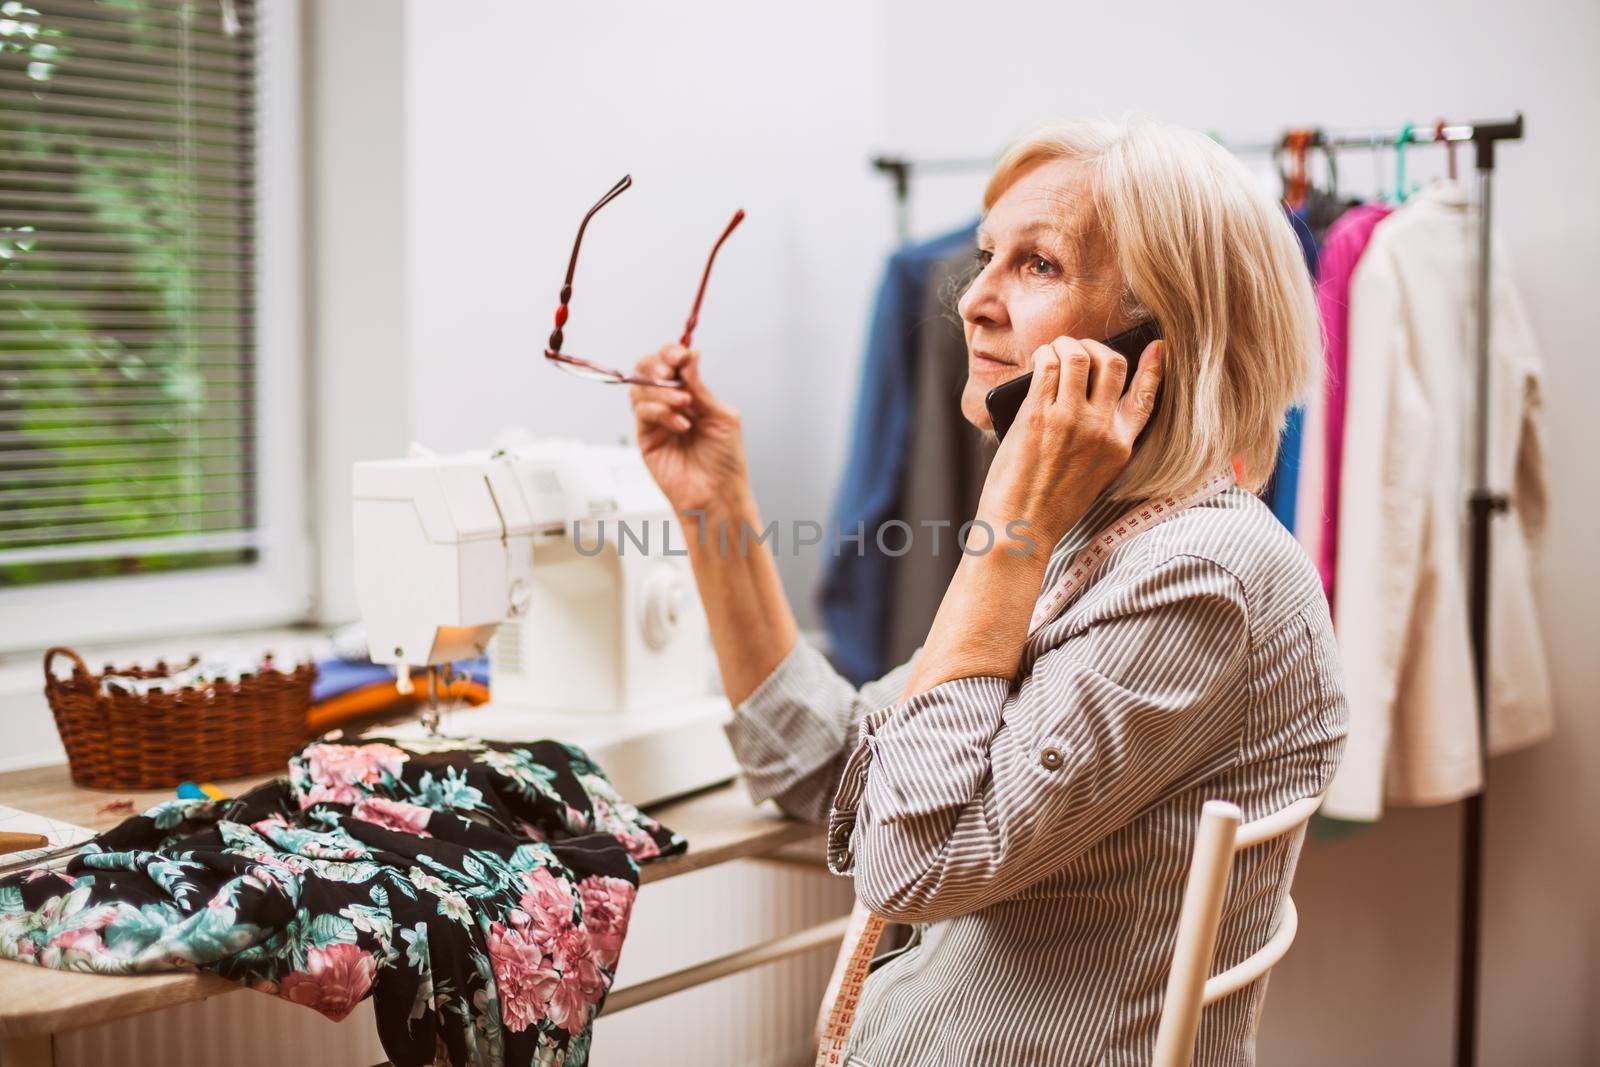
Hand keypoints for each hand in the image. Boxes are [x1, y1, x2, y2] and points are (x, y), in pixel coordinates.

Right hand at [628, 344, 750, 517]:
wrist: (718, 493)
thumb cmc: (725, 460)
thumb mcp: (721, 416)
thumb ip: (701, 387)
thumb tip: (691, 354)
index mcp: (691, 394)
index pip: (671, 362)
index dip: (671, 353)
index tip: (679, 356)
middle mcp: (670, 403)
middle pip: (647, 369)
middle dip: (657, 366)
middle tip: (671, 374)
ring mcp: (656, 420)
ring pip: (640, 388)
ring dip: (661, 390)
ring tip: (684, 405)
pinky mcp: (645, 438)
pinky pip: (642, 412)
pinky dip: (660, 411)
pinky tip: (681, 425)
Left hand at [973, 335, 1164, 556]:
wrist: (1021, 528)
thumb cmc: (1049, 506)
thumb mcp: (1094, 475)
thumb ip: (1100, 439)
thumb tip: (1085, 397)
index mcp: (1120, 447)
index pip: (1147, 396)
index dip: (1154, 366)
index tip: (1157, 348)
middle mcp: (1101, 429)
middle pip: (1113, 364)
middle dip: (1097, 347)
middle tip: (1079, 350)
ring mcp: (1072, 420)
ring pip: (1079, 356)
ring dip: (1066, 345)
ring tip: (1054, 350)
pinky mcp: (1040, 415)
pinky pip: (1048, 365)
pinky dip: (1044, 354)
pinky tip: (1039, 359)